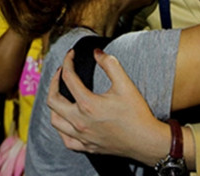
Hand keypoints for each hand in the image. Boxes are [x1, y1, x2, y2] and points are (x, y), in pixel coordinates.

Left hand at [47, 48, 162, 158]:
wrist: (146, 141)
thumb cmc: (136, 113)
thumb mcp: (125, 84)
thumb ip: (110, 64)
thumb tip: (96, 52)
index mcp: (88, 104)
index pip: (68, 78)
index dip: (67, 62)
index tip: (71, 55)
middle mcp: (80, 122)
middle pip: (53, 100)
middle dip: (54, 82)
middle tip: (61, 72)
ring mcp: (82, 136)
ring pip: (55, 121)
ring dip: (54, 105)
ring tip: (61, 94)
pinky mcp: (86, 147)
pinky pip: (65, 139)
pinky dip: (62, 127)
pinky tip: (67, 120)